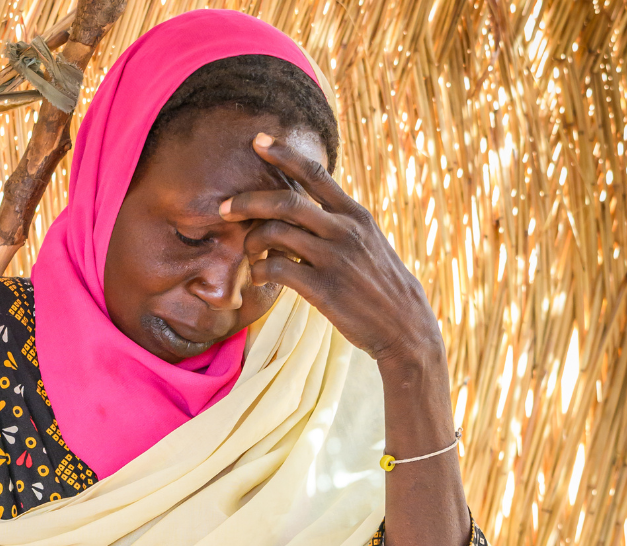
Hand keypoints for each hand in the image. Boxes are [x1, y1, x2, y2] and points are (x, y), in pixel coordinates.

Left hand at [219, 134, 440, 367]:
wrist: (403, 324)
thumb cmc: (378, 284)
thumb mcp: (367, 242)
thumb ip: (338, 223)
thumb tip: (305, 211)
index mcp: (355, 214)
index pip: (315, 174)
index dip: (284, 154)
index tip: (258, 141)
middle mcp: (345, 230)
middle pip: (285, 202)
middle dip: (247, 201)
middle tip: (224, 208)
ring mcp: (334, 259)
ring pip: (276, 234)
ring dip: (252, 241)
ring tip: (249, 252)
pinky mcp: (323, 288)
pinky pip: (276, 268)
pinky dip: (259, 270)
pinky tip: (258, 276)